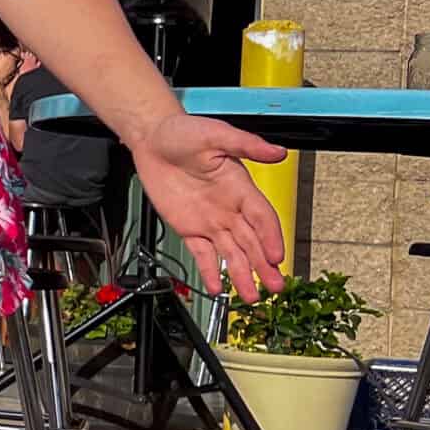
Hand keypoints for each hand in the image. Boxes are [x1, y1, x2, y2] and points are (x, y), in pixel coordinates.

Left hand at [129, 113, 288, 301]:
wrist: (152, 139)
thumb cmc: (185, 132)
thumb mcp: (216, 134)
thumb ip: (246, 144)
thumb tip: (278, 151)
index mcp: (241, 188)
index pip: (263, 218)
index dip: (271, 237)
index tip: (277, 256)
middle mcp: (230, 208)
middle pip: (252, 242)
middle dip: (264, 265)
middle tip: (277, 287)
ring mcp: (210, 221)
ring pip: (231, 253)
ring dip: (243, 275)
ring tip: (252, 296)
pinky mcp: (189, 228)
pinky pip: (202, 254)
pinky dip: (209, 271)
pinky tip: (217, 289)